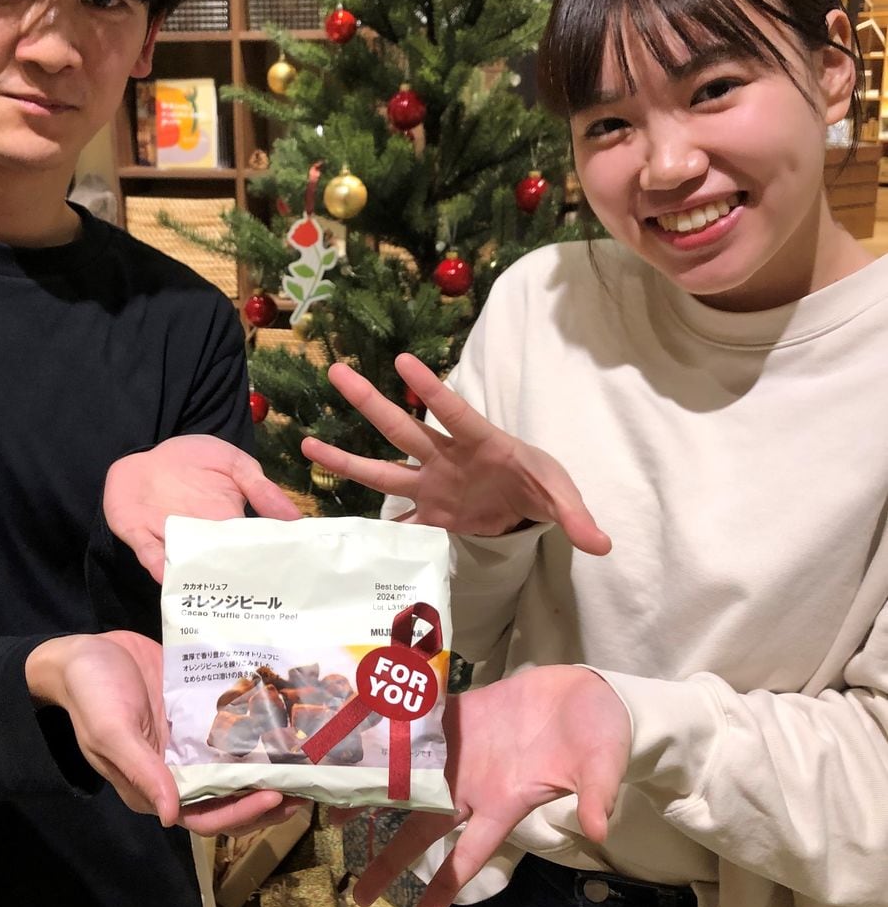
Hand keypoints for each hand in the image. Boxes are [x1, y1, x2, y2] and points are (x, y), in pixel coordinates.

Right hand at [26, 632, 298, 833]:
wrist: (83, 650)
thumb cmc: (91, 694)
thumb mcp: (111, 731)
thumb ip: (142, 770)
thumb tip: (172, 816)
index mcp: (154, 784)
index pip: (205, 816)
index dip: (240, 813)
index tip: (274, 797)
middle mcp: (177, 767)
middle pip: (229, 794)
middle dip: (266, 795)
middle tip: (305, 785)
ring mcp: (189, 738)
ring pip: (235, 761)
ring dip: (267, 764)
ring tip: (304, 756)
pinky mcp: (195, 709)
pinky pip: (229, 723)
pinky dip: (254, 725)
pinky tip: (284, 716)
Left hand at [104, 434, 301, 581]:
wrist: (148, 455)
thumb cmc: (195, 460)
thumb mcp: (235, 464)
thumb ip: (261, 488)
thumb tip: (295, 518)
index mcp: (228, 525)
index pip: (248, 549)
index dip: (262, 565)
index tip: (281, 583)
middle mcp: (201, 540)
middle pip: (218, 566)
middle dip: (230, 582)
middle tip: (249, 600)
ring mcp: (169, 541)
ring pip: (185, 567)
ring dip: (195, 581)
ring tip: (211, 598)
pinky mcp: (140, 537)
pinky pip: (149, 554)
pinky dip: (157, 565)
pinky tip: (167, 577)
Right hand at [300, 354, 610, 554]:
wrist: (524, 503)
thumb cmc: (538, 483)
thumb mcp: (560, 495)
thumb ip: (575, 516)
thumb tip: (601, 544)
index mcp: (479, 442)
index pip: (454, 412)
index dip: (432, 390)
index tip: (404, 362)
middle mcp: (445, 458)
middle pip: (402, 427)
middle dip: (370, 401)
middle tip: (337, 371)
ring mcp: (431, 484)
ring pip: (382, 468)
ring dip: (346, 459)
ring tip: (305, 444)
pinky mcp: (428, 513)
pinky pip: (394, 519)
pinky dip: (371, 529)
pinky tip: (336, 531)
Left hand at [350, 666, 630, 906]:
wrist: (585, 691)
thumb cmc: (597, 734)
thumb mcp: (602, 765)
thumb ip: (595, 794)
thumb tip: (598, 829)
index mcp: (505, 802)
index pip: (469, 855)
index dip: (445, 887)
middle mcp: (474, 783)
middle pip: (424, 828)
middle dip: (391, 858)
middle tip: (356, 891)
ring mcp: (462, 750)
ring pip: (409, 780)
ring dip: (374, 795)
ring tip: (332, 815)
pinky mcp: (458, 715)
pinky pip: (418, 728)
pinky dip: (390, 733)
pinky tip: (359, 738)